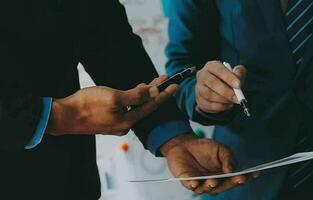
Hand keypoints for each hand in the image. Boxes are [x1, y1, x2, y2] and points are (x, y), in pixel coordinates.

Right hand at [48, 76, 177, 135]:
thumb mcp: (115, 97)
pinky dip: (132, 99)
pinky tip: (133, 92)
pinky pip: (126, 109)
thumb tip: (154, 93)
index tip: (176, 84)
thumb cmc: (88, 105)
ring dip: (144, 94)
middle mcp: (125, 124)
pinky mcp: (107, 120)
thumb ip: (136, 96)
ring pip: (136, 107)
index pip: (152, 105)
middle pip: (145, 106)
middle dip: (156, 92)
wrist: (64, 116)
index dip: (165, 94)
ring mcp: (116, 123)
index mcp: (128, 121)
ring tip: (152, 82)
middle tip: (165, 78)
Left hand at [161, 135, 259, 195]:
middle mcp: (214, 181)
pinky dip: (193, 185)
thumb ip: (227, 159)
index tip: (255, 173)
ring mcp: (201, 183)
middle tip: (238, 179)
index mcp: (223, 175)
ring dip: (211, 186)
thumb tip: (232, 171)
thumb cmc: (204, 147)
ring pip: (208, 189)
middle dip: (231, 183)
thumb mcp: (220, 149)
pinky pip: (191, 186)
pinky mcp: (188, 181)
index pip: (236, 178)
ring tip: (213, 180)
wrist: (184, 143)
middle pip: (224, 186)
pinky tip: (195, 183)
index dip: (246, 177)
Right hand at [196, 61, 246, 112]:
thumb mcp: (235, 72)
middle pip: (213, 83)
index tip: (238, 85)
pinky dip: (220, 106)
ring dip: (223, 100)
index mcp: (211, 66)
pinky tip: (227, 105)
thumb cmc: (227, 79)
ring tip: (232, 101)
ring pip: (209, 95)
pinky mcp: (199, 99)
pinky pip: (209, 105)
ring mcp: (199, 88)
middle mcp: (202, 75)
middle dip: (227, 92)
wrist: (217, 89)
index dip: (229, 77)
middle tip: (237, 98)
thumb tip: (238, 79)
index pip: (219, 70)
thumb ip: (239, 72)